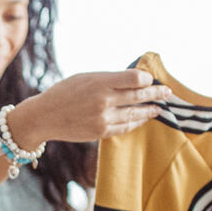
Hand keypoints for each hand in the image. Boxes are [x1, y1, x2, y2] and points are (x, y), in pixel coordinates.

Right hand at [8, 70, 172, 146]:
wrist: (44, 117)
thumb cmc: (64, 92)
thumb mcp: (85, 78)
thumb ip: (109, 79)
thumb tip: (135, 80)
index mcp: (99, 82)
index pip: (134, 79)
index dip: (147, 79)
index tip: (151, 80)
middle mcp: (103, 100)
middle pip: (138, 96)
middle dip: (156, 95)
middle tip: (167, 93)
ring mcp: (102, 118)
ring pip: (134, 114)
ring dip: (149, 111)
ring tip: (158, 109)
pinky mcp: (100, 132)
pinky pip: (125, 127)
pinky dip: (135, 122)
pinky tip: (142, 119)